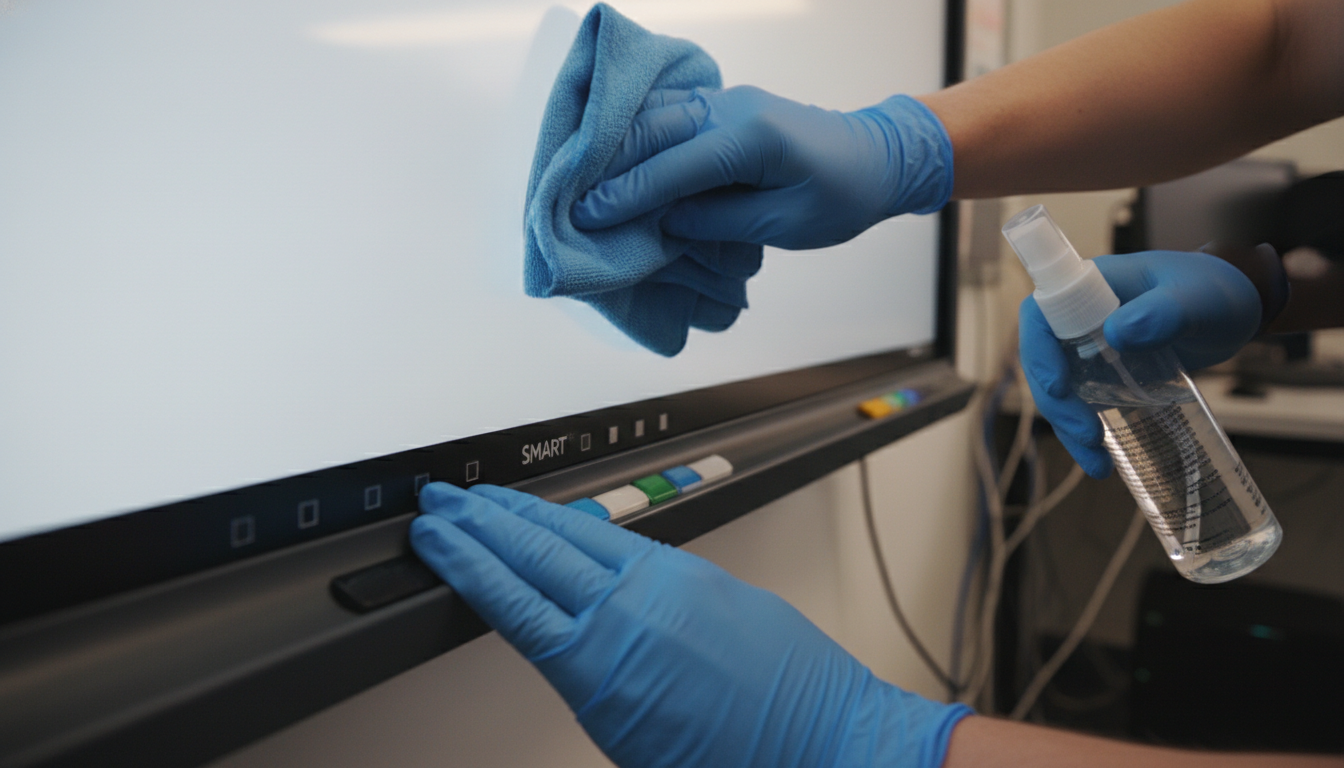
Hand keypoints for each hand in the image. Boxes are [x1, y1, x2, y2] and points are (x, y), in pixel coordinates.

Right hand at [410, 483, 969, 767]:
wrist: (829, 743)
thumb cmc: (738, 763)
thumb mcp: (632, 742)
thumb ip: (591, 683)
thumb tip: (568, 647)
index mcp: (600, 664)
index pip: (510, 598)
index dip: (463, 561)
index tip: (432, 538)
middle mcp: (630, 610)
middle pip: (537, 550)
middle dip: (482, 520)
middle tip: (442, 500)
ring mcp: (670, 583)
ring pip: (581, 531)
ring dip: (529, 512)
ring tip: (490, 498)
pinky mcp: (702, 573)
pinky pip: (627, 538)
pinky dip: (584, 524)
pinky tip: (568, 521)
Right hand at [569, 86, 952, 249]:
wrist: (876, 157)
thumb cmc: (841, 196)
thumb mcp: (783, 224)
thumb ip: (718, 221)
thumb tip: (663, 222)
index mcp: (752, 138)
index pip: (673, 167)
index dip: (626, 195)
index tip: (586, 216)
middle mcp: (733, 108)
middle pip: (652, 131)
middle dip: (607, 167)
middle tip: (568, 200)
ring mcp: (727, 100)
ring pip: (655, 116)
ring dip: (616, 147)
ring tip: (580, 181)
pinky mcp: (724, 105)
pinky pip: (670, 114)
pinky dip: (637, 135)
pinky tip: (612, 156)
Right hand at [1020, 250, 1261, 477]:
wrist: (1235, 308)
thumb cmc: (1215, 291)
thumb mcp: (1196, 299)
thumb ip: (1163, 311)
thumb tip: (1116, 333)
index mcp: (1090, 288)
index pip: (1041, 316)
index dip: (1038, 351)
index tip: (1058, 386)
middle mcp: (1079, 319)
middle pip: (1044, 363)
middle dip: (1058, 405)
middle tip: (1089, 435)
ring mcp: (1089, 350)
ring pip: (1060, 393)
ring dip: (1069, 429)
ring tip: (1098, 463)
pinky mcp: (1104, 376)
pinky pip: (1084, 406)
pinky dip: (1088, 436)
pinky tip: (1103, 463)